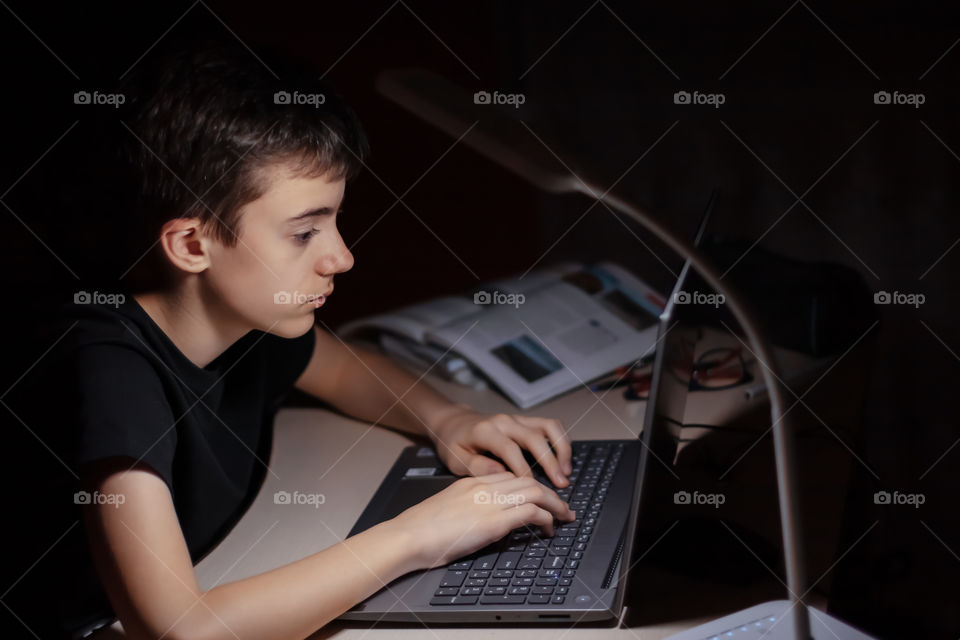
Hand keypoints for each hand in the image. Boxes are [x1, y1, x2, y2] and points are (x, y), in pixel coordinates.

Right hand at [388, 472, 576, 569]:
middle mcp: (483, 487)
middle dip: (551, 493)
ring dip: (555, 505)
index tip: (542, 498)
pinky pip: (530, 512)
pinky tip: (549, 530)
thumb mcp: (449, 511)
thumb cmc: (420, 530)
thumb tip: (485, 525)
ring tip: (564, 517)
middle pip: (528, 481)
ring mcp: (489, 502)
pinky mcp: (493, 521)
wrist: (407, 536)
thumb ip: (470, 510)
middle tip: (564, 508)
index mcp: (472, 482)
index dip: (532, 487)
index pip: (512, 476)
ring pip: (536, 492)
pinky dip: (545, 519)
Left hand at [428, 405, 573, 486]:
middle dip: (550, 461)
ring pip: (548, 427)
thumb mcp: (455, 458)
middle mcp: (504, 422)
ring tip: (566, 471)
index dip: (523, 468)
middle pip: (534, 437)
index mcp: (486, 431)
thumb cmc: (455, 443)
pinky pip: (549, 425)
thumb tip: (501, 473)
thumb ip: (476, 466)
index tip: (533, 488)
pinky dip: (561, 440)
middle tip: (560, 484)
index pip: (509, 449)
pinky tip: (564, 458)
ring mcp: (517, 419)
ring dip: (561, 448)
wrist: (454, 422)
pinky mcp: (525, 421)